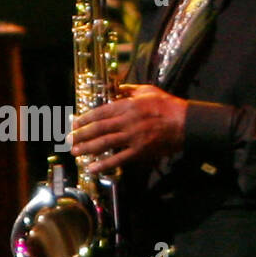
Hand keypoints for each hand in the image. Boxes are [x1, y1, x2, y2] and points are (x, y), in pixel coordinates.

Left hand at [72, 83, 187, 170]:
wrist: (186, 123)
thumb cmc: (168, 105)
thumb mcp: (148, 90)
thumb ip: (129, 90)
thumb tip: (116, 88)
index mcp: (128, 105)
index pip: (100, 112)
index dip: (85, 118)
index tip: (74, 122)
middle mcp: (127, 121)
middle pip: (98, 128)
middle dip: (81, 134)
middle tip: (69, 139)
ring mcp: (133, 137)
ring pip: (104, 143)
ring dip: (87, 148)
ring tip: (75, 152)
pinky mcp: (140, 151)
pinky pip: (118, 159)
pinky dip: (104, 164)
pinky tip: (93, 168)